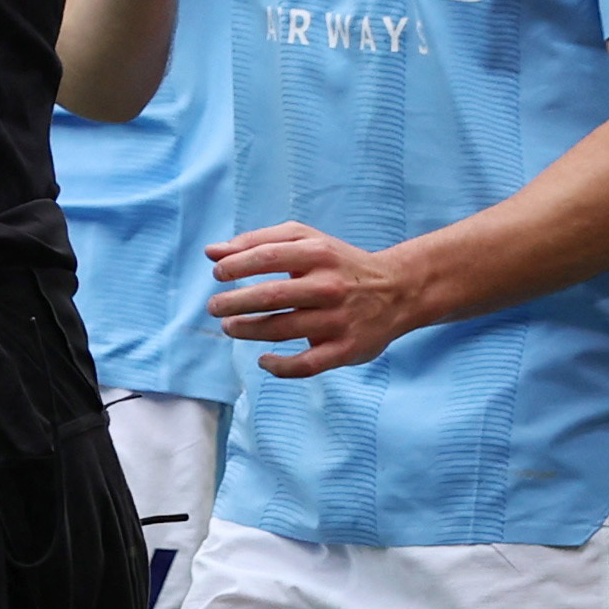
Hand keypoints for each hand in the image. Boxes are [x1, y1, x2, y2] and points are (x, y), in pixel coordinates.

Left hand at [206, 222, 435, 378]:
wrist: (397, 291)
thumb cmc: (338, 264)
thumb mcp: (306, 242)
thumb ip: (258, 242)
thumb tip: (211, 251)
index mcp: (318, 254)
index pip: (267, 257)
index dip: (236, 266)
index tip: (218, 274)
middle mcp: (329, 286)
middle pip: (271, 296)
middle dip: (233, 303)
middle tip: (215, 307)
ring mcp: (338, 319)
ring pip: (282, 329)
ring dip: (247, 330)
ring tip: (230, 327)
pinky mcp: (346, 349)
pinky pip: (306, 365)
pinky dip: (279, 366)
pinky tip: (263, 360)